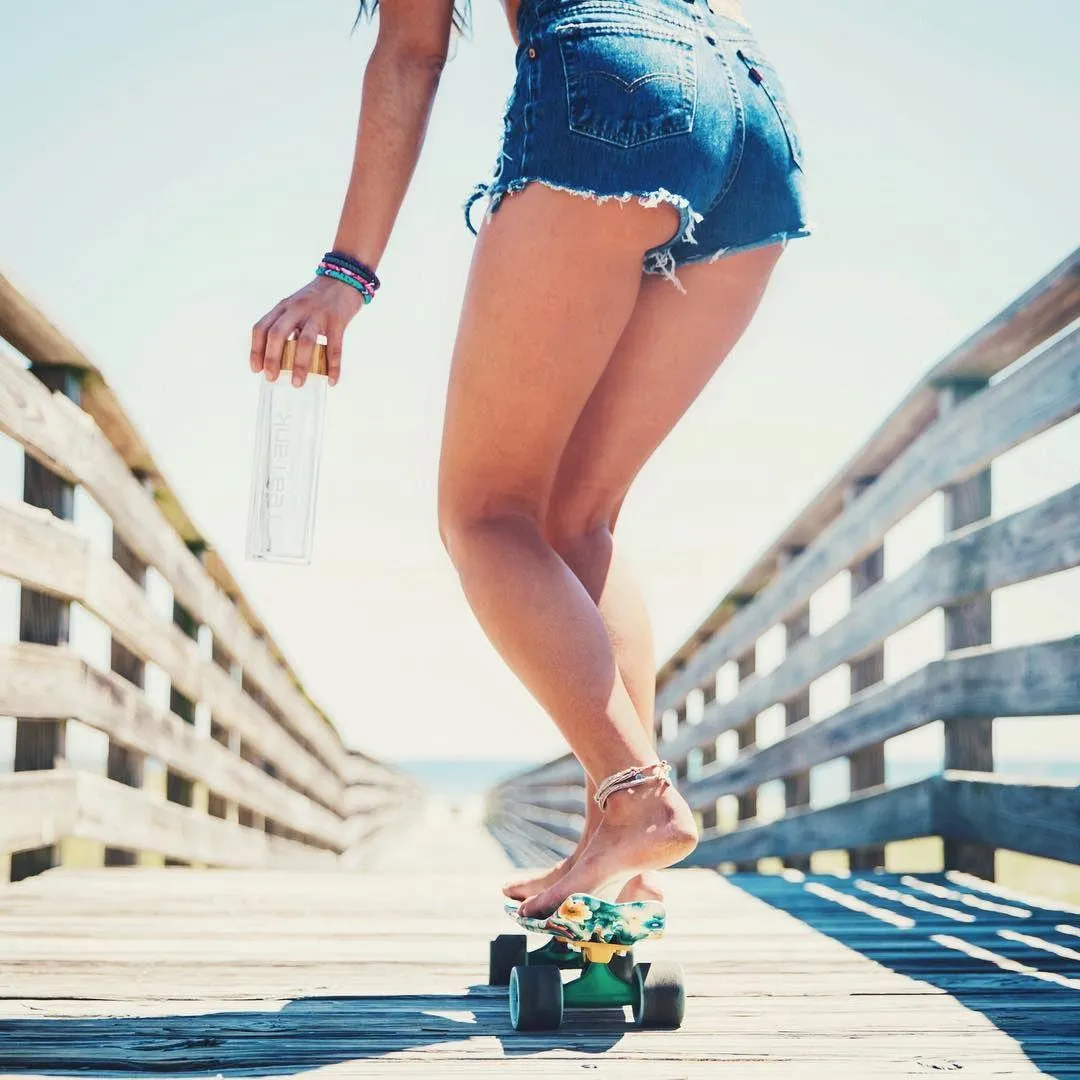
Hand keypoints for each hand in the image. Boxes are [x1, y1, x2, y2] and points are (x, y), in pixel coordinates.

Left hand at [250, 274, 365, 386]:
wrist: (344, 277)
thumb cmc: (319, 297)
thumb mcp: (297, 306)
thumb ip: (289, 326)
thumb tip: (283, 357)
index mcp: (283, 307)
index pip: (262, 328)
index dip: (256, 350)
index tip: (256, 369)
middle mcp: (297, 309)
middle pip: (277, 334)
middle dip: (272, 359)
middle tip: (271, 378)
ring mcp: (317, 314)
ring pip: (304, 342)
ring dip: (299, 365)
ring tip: (297, 383)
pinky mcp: (337, 321)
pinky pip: (334, 348)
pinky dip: (333, 366)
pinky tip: (332, 380)